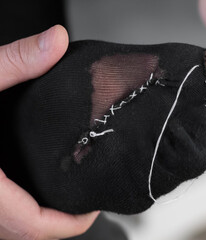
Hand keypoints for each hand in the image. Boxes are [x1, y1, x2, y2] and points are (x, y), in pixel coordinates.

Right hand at [0, 25, 98, 239]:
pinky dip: (14, 211)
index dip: (68, 224)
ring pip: (6, 231)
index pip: (32, 227)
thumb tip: (56, 39)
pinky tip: (24, 190)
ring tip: (60, 198)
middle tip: (82, 202)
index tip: (90, 210)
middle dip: (57, 223)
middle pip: (23, 234)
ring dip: (35, 220)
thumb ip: (13, 62)